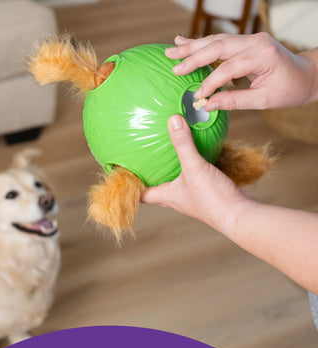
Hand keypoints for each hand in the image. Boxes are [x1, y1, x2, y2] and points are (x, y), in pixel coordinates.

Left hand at [142, 115, 255, 235]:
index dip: (130, 187)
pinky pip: (195, 177)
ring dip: (172, 171)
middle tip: (143, 161)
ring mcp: (193, 197)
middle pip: (157, 189)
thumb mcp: (194, 167)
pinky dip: (193, 166)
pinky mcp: (208, 193)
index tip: (121, 174)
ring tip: (168, 154)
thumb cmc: (212, 198)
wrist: (240, 215)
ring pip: (176, 183)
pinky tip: (198, 153)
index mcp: (167, 196)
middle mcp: (177, 199)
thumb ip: (183, 144)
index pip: (141, 194)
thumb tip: (172, 119)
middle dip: (150, 177)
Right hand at [165, 32, 317, 110]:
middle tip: (174, 66)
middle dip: (193, 56)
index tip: (197, 96)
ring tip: (172, 50)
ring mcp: (249, 39)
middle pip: (217, 46)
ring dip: (192, 46)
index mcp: (262, 55)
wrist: (305, 75)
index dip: (210, 83)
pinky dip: (201, 44)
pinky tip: (184, 42)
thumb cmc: (288, 89)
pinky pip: (219, 42)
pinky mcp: (245, 42)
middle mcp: (254, 42)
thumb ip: (235, 101)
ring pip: (215, 40)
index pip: (228, 68)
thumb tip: (209, 105)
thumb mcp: (264, 100)